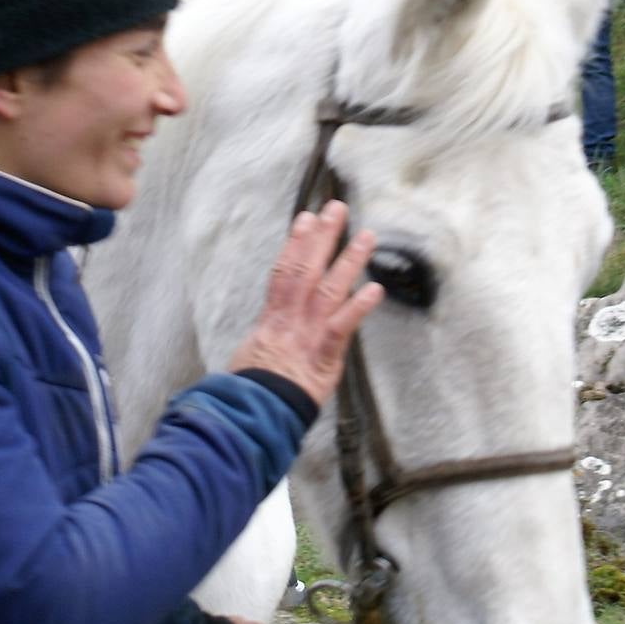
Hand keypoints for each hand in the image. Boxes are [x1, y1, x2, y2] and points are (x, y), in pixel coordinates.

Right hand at [227, 200, 383, 409]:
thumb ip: (266, 341)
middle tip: (337, 209)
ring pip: (329, 289)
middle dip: (323, 237)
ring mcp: (308, 334)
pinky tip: (375, 288)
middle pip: (307, 268)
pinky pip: (342, 327)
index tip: (306, 218)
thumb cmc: (249, 391)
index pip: (284, 270)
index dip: (296, 242)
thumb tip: (268, 337)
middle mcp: (291, 318)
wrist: (252, 414)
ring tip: (366, 235)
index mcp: (273, 318)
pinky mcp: (324, 355)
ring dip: (349, 260)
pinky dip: (358, 307)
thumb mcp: (250, 357)